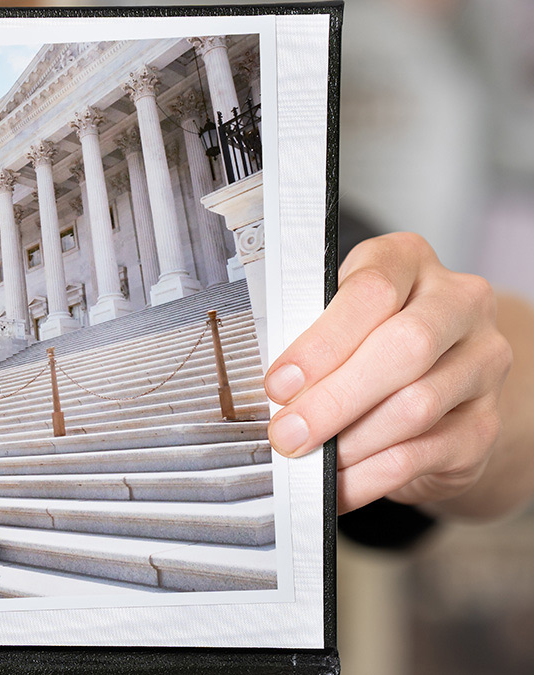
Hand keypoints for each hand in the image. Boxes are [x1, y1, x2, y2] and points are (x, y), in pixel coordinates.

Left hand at [264, 232, 511, 514]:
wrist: (435, 392)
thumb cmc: (367, 344)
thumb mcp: (338, 322)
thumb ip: (313, 341)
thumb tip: (275, 391)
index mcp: (411, 261)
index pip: (373, 290)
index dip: (322, 342)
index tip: (280, 384)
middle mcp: (459, 304)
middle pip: (405, 348)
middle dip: (334, 398)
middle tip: (287, 432)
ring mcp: (482, 363)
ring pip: (415, 405)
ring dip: (350, 440)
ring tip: (309, 457)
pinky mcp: (483, 423)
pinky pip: (422, 453)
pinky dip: (369, 474)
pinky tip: (338, 483)